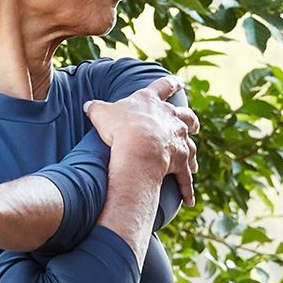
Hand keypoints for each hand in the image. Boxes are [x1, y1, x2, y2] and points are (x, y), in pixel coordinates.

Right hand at [84, 74, 199, 207]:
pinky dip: (188, 189)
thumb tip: (87, 106)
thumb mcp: (101, 112)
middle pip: (187, 117)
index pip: (164, 86)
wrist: (139, 148)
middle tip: (195, 125)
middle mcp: (171, 119)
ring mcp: (178, 139)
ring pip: (191, 146)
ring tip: (194, 164)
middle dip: (191, 120)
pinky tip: (190, 200)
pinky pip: (186, 178)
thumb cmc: (120, 127)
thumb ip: (95, 108)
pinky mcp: (181, 162)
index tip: (179, 81)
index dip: (171, 83)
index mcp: (152, 102)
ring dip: (193, 155)